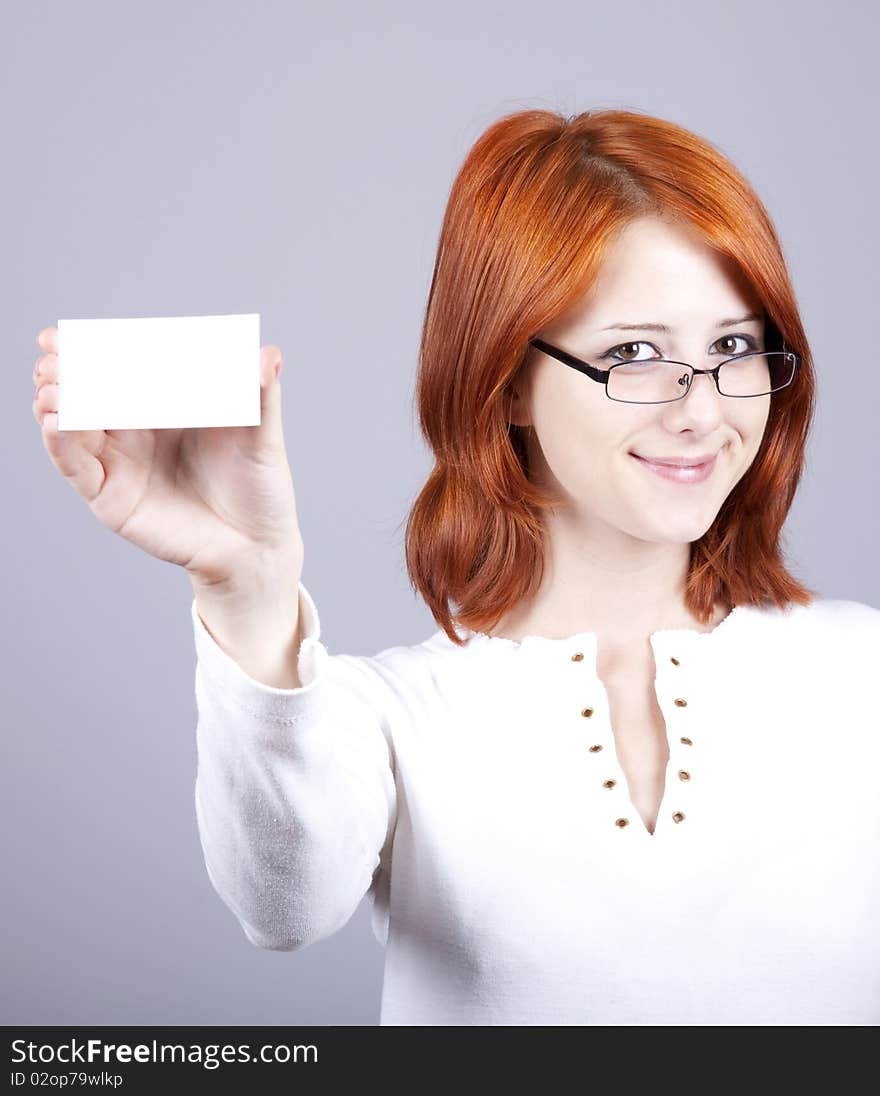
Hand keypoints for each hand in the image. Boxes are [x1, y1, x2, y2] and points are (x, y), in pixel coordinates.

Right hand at [32, 327, 303, 585]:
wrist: (257, 545)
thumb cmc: (259, 488)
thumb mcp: (262, 436)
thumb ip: (261, 394)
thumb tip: (269, 354)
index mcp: (165, 407)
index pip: (120, 370)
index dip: (90, 350)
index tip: (63, 333)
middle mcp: (135, 431)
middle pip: (86, 393)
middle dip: (63, 371)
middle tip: (53, 354)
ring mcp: (119, 462)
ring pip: (72, 426)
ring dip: (55, 402)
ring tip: (52, 385)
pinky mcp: (111, 496)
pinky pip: (76, 466)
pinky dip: (61, 442)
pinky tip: (54, 422)